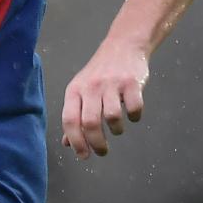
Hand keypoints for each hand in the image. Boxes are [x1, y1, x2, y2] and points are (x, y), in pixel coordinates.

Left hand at [61, 37, 149, 158]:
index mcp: (74, 91)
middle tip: (102, 152)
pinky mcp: (132, 82)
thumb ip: (74, 116)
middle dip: (97, 143)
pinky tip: (133, 116)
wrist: (122, 46)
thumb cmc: (98, 74)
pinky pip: (134, 108)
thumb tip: (67, 143)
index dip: (76, 141)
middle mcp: (91, 87)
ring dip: (116, 130)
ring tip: (117, 130)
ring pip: (112, 117)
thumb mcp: (80, 91)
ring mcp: (112, 84)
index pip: (70, 120)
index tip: (84, 156)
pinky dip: (135, 117)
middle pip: (90, 123)